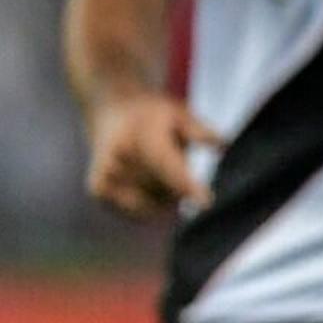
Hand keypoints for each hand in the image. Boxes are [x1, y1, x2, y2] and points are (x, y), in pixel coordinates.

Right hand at [85, 89, 219, 219]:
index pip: (167, 166)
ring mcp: (106, 175)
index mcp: (140, 135)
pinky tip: (143, 181)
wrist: (110, 110)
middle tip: (172, 162)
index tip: (206, 203)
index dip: (188, 186)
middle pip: (164, 190)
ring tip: (153, 167)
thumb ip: (199, 130)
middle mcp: (119, 156)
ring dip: (164, 197)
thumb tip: (223, 145)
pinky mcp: (99, 190)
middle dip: (179, 187)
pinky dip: (148, 204)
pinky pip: (136, 212)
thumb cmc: (153, 115)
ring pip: (152, 205)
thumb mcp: (179, 113)